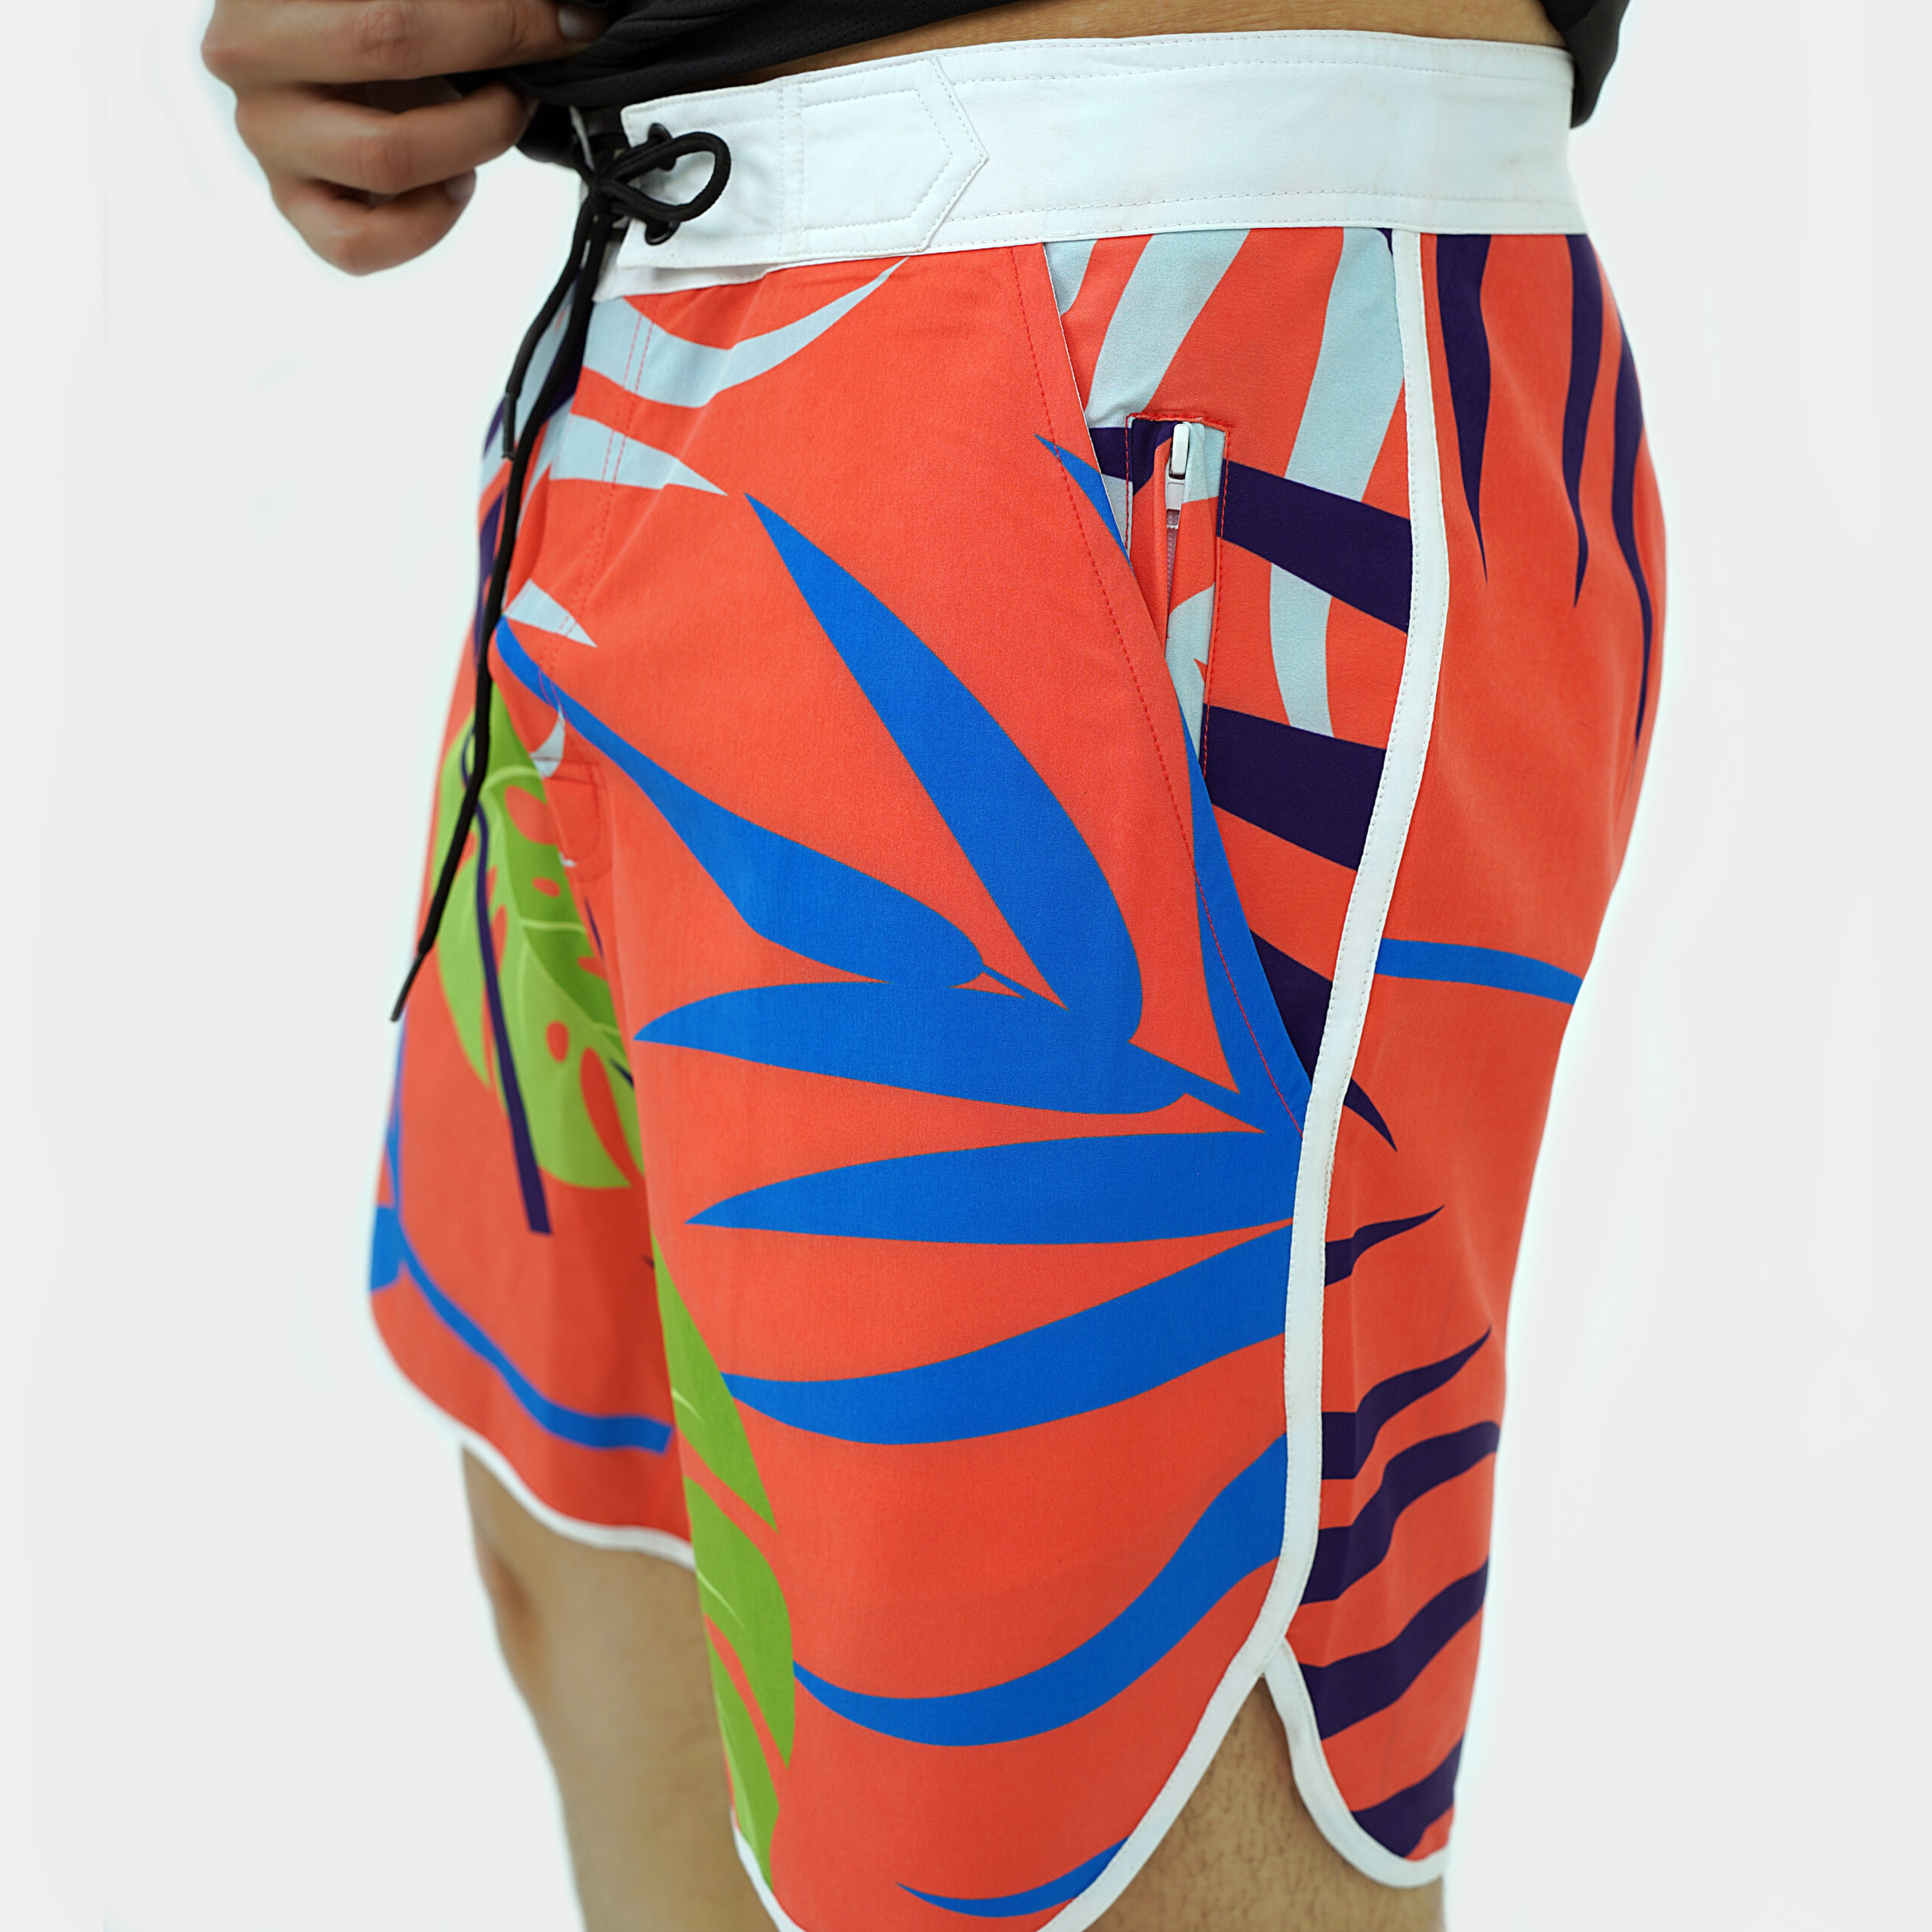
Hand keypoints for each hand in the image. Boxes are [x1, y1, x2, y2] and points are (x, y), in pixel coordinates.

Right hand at [202, 0, 606, 273]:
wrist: (322, 52)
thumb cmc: (365, 16)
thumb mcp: (402, 0)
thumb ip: (455, 7)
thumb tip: (558, 13)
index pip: (394, 5)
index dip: (501, 16)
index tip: (569, 21)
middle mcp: (247, 55)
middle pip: (390, 47)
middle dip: (493, 48)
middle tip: (539, 60)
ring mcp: (265, 137)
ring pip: (385, 156)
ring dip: (471, 140)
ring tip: (495, 120)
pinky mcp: (292, 205)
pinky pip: (359, 245)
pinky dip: (427, 224)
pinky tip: (453, 184)